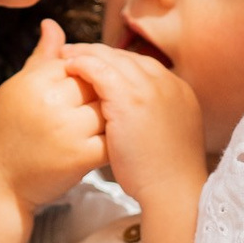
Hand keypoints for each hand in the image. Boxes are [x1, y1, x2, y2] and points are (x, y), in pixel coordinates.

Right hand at [0, 21, 106, 208]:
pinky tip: (116, 141)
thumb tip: (52, 23)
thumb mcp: (19, 89)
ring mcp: (66, 130)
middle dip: (104, 93)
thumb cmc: (8, 132)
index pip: (77, 62)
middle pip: (96, 82)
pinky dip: (118, 140)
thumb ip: (41, 58)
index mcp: (34, 82)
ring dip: (115, 115)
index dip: (87, 73)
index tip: (86, 88)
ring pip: (109, 109)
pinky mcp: (80, 157)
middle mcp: (49, 102)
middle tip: (106, 103)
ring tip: (114, 121)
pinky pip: (112, 139)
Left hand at [62, 42, 207, 205]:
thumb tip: (137, 118)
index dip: (117, 63)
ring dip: (87, 53)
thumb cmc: (165, 175)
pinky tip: (68, 66)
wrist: (173, 191)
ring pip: (112, 59)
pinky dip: (83, 64)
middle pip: (128, 58)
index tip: (98, 64)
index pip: (143, 66)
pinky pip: (100, 70)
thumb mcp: (165, 138)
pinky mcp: (129, 98)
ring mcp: (149, 88)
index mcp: (178, 92)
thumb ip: (153, 119)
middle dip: (100, 53)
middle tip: (75, 51)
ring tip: (65, 54)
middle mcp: (167, 83)